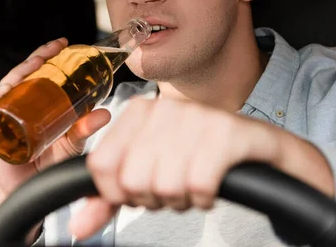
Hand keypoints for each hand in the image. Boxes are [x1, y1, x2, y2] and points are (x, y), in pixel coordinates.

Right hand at [0, 37, 111, 208]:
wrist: (31, 188)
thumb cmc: (49, 163)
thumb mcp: (72, 142)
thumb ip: (86, 128)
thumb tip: (104, 114)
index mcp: (37, 101)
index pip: (40, 71)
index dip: (48, 55)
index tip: (62, 44)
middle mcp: (20, 103)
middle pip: (22, 73)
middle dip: (35, 58)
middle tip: (49, 52)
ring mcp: (4, 114)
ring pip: (4, 85)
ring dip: (16, 74)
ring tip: (31, 68)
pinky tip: (2, 92)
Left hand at [69, 97, 334, 239]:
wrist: (258, 150)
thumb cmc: (196, 158)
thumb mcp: (148, 174)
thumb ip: (109, 198)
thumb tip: (77, 228)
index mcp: (139, 111)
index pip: (101, 165)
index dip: (119, 192)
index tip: (141, 188)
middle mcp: (165, 107)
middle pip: (132, 180)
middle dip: (154, 197)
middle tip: (174, 187)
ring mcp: (198, 117)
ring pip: (164, 185)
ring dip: (181, 199)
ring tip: (193, 184)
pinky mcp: (228, 133)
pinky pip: (198, 184)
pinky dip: (204, 198)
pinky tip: (212, 186)